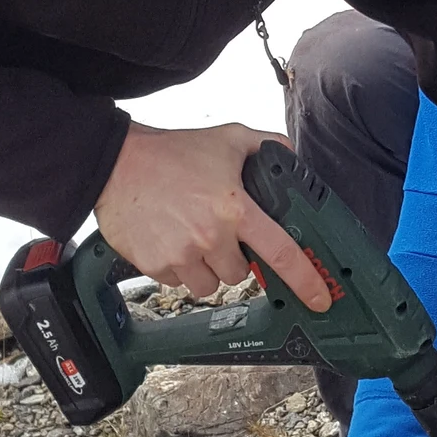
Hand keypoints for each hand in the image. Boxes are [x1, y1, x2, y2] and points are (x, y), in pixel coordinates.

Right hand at [94, 123, 332, 311]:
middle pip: (239, 275)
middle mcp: (209, 236)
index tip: (320, 298)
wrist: (115, 163)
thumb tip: (291, 156)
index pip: (281, 252)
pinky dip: (178, 268)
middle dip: (234, 260)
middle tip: (218, 234)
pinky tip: (169, 238)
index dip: (305, 280)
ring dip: (206, 269)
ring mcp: (180, 255)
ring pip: (209, 285)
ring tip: (191, 237)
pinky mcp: (154, 265)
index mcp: (234, 209)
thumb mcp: (228, 138)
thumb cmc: (171, 152)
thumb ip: (267, 145)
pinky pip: (177, 282)